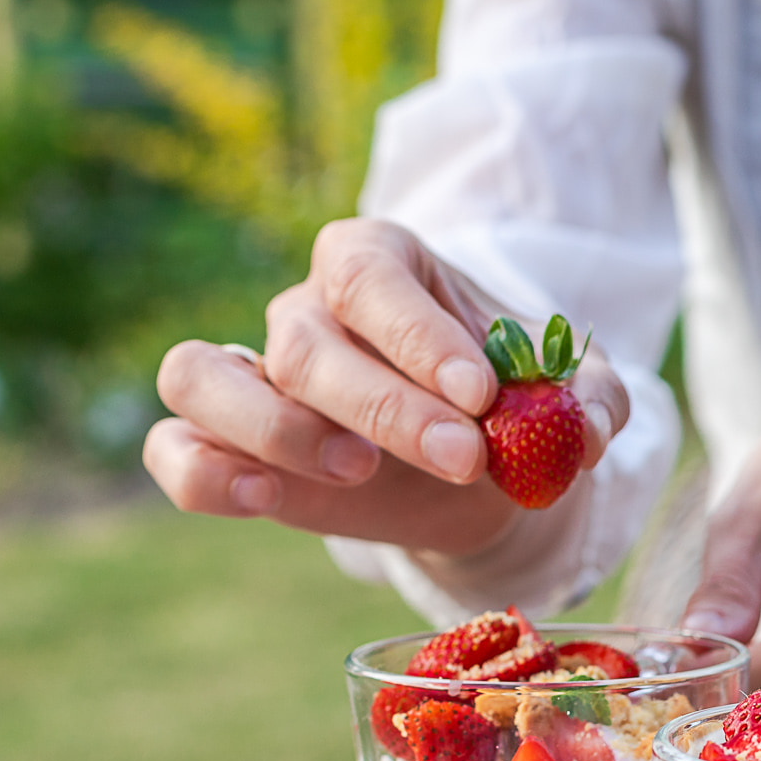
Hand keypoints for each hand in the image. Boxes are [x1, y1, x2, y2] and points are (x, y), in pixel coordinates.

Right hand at [144, 218, 630, 552]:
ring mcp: (250, 375)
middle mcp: (304, 309)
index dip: (418, 333)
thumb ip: (590, 404)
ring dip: (277, 429)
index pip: (373, 275)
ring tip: (360, 472)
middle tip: (463, 458)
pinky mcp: (222, 446)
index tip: (479, 394)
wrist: (470, 469)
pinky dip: (202, 472)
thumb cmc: (507, 407)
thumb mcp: (571, 396)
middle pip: (306, 341)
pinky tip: (265, 497)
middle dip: (386, 407)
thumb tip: (586, 436)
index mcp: (381, 263)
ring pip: (199, 374)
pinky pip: (171, 449)